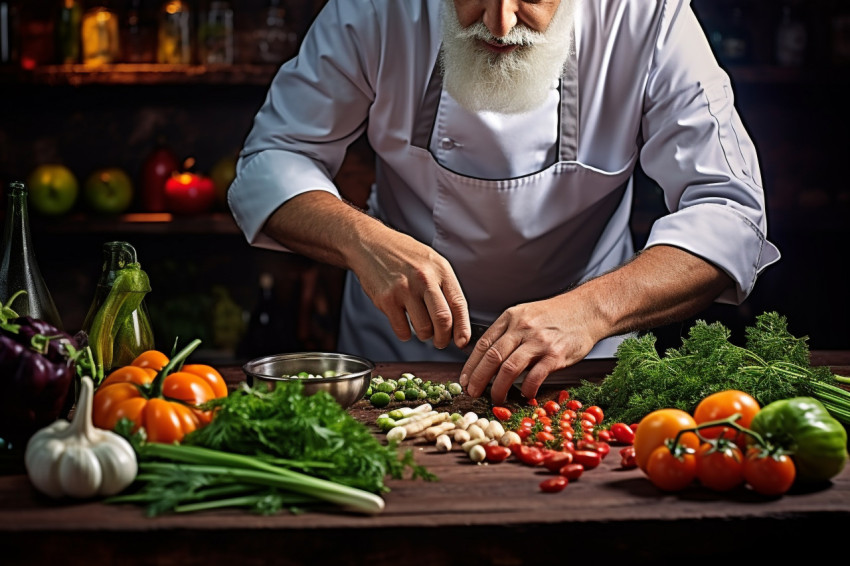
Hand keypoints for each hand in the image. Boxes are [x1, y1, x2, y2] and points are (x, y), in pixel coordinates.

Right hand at [352, 229, 471, 349]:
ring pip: (423, 329)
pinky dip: (405, 334)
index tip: (462, 341)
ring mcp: (404, 289)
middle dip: (444, 339)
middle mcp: (424, 278)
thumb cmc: (402, 255)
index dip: (463, 327)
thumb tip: (456, 320)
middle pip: (443, 320)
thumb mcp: (431, 262)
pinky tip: (404, 323)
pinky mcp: (386, 299)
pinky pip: (402, 330)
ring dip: (424, 336)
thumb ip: (444, 286)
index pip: (458, 304)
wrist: (370, 244)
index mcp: (440, 269)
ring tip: (422, 329)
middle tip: (441, 342)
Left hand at [459, 297, 596, 402]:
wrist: (587, 310)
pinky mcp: (555, 354)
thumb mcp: (526, 315)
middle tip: (472, 393)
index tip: (465, 380)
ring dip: (498, 388)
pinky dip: (527, 389)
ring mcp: (539, 341)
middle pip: (492, 357)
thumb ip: (507, 332)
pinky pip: (535, 376)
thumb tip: (488, 357)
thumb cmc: (556, 315)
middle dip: (478, 379)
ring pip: (509, 368)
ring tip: (496, 399)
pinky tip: (525, 395)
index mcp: (510, 317)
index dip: (471, 365)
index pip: (484, 344)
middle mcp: (522, 328)